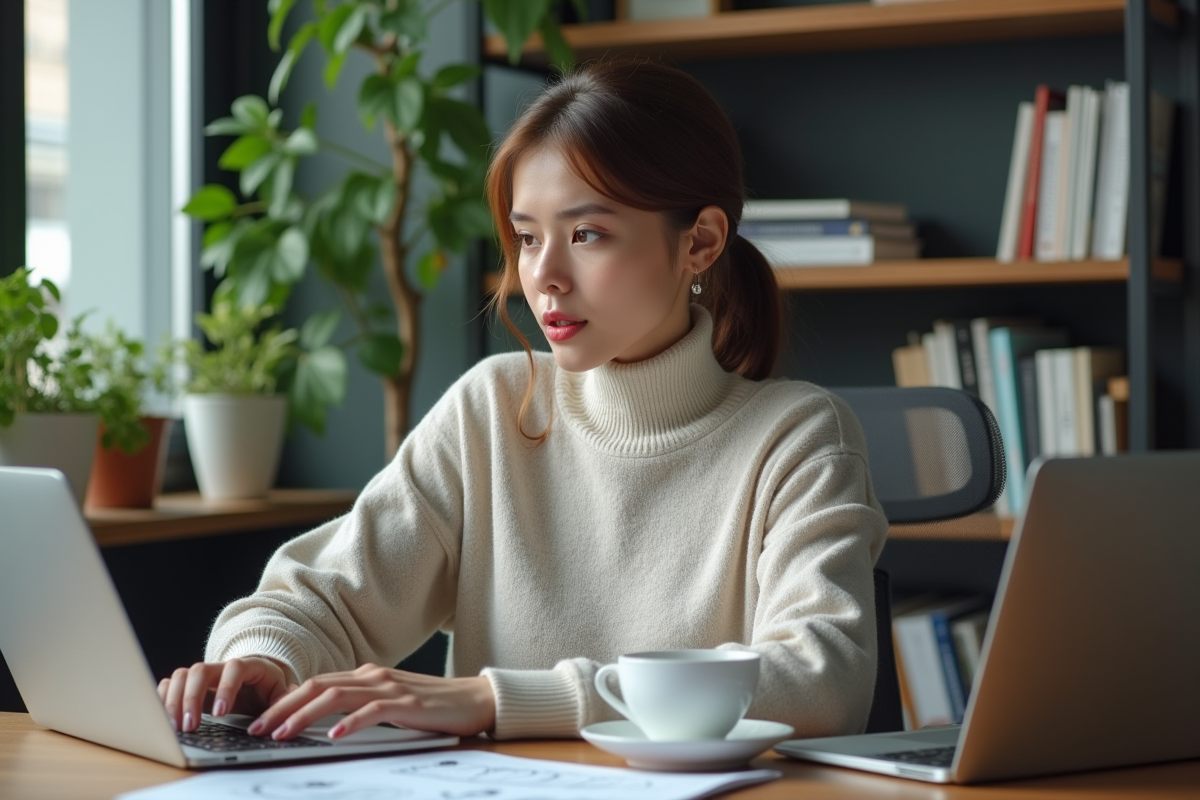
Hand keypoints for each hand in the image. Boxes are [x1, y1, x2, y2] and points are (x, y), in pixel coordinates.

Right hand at [157, 656, 293, 733]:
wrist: (259, 680)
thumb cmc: (270, 689)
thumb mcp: (282, 696)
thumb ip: (282, 707)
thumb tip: (274, 726)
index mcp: (249, 666)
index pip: (234, 668)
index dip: (226, 689)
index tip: (220, 714)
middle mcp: (222, 666)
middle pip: (200, 670)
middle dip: (192, 698)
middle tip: (190, 726)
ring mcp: (203, 674)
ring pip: (181, 676)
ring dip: (174, 701)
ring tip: (176, 728)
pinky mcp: (188, 685)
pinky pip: (169, 684)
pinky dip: (163, 699)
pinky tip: (163, 719)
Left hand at [246, 664, 495, 740]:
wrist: (475, 699)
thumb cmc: (432, 706)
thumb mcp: (390, 703)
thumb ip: (361, 706)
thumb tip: (325, 725)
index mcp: (366, 675)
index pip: (316, 685)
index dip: (285, 701)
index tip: (261, 721)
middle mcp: (373, 676)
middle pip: (317, 687)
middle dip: (283, 708)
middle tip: (256, 729)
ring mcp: (390, 687)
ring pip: (336, 697)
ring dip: (304, 716)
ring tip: (282, 734)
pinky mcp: (407, 703)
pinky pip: (372, 711)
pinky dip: (349, 723)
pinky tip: (333, 737)